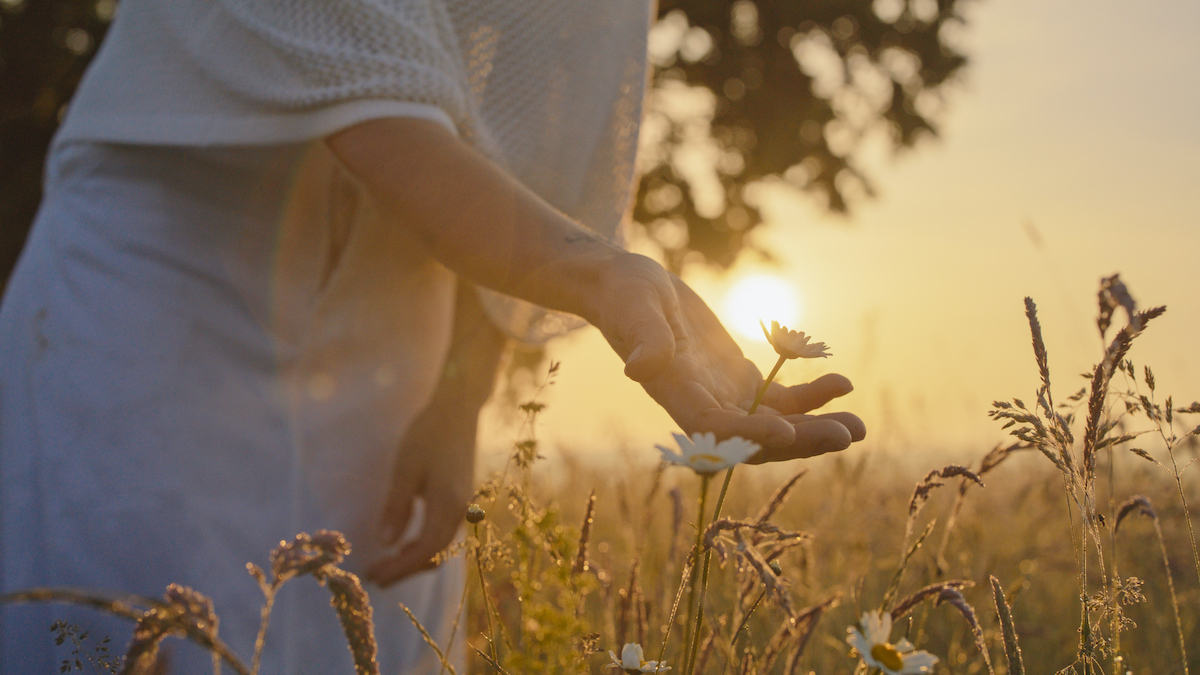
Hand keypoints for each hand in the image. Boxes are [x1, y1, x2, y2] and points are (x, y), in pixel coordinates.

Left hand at [364, 282, 505, 586]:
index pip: (424, 549)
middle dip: (405, 568)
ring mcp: (463, 503)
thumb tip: (386, 542)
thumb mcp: (406, 468)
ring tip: (388, 564)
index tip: (374, 575)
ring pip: (441, 544)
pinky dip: (424, 544)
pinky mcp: (460, 496)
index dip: (399, 567)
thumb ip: (397, 506)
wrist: (459, 409)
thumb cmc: (428, 433)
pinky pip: (443, 530)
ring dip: (415, 558)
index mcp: (448, 503)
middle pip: (434, 552)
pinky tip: (406, 542)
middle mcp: (460, 509)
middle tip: (375, 577)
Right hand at [589, 256, 863, 459]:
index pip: (715, 427)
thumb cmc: (626, 294)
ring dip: (816, 427)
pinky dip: (811, 397)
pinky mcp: (738, 380)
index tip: (788, 430)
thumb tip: (639, 370)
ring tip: (858, 427)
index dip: (750, 433)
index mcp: (675, 392)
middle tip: (848, 434)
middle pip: (755, 438)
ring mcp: (724, 396)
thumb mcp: (635, 310)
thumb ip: (644, 340)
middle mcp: (702, 405)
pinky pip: (780, 399)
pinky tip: (842, 385)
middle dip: (802, 439)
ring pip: (775, 424)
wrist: (626, 288)